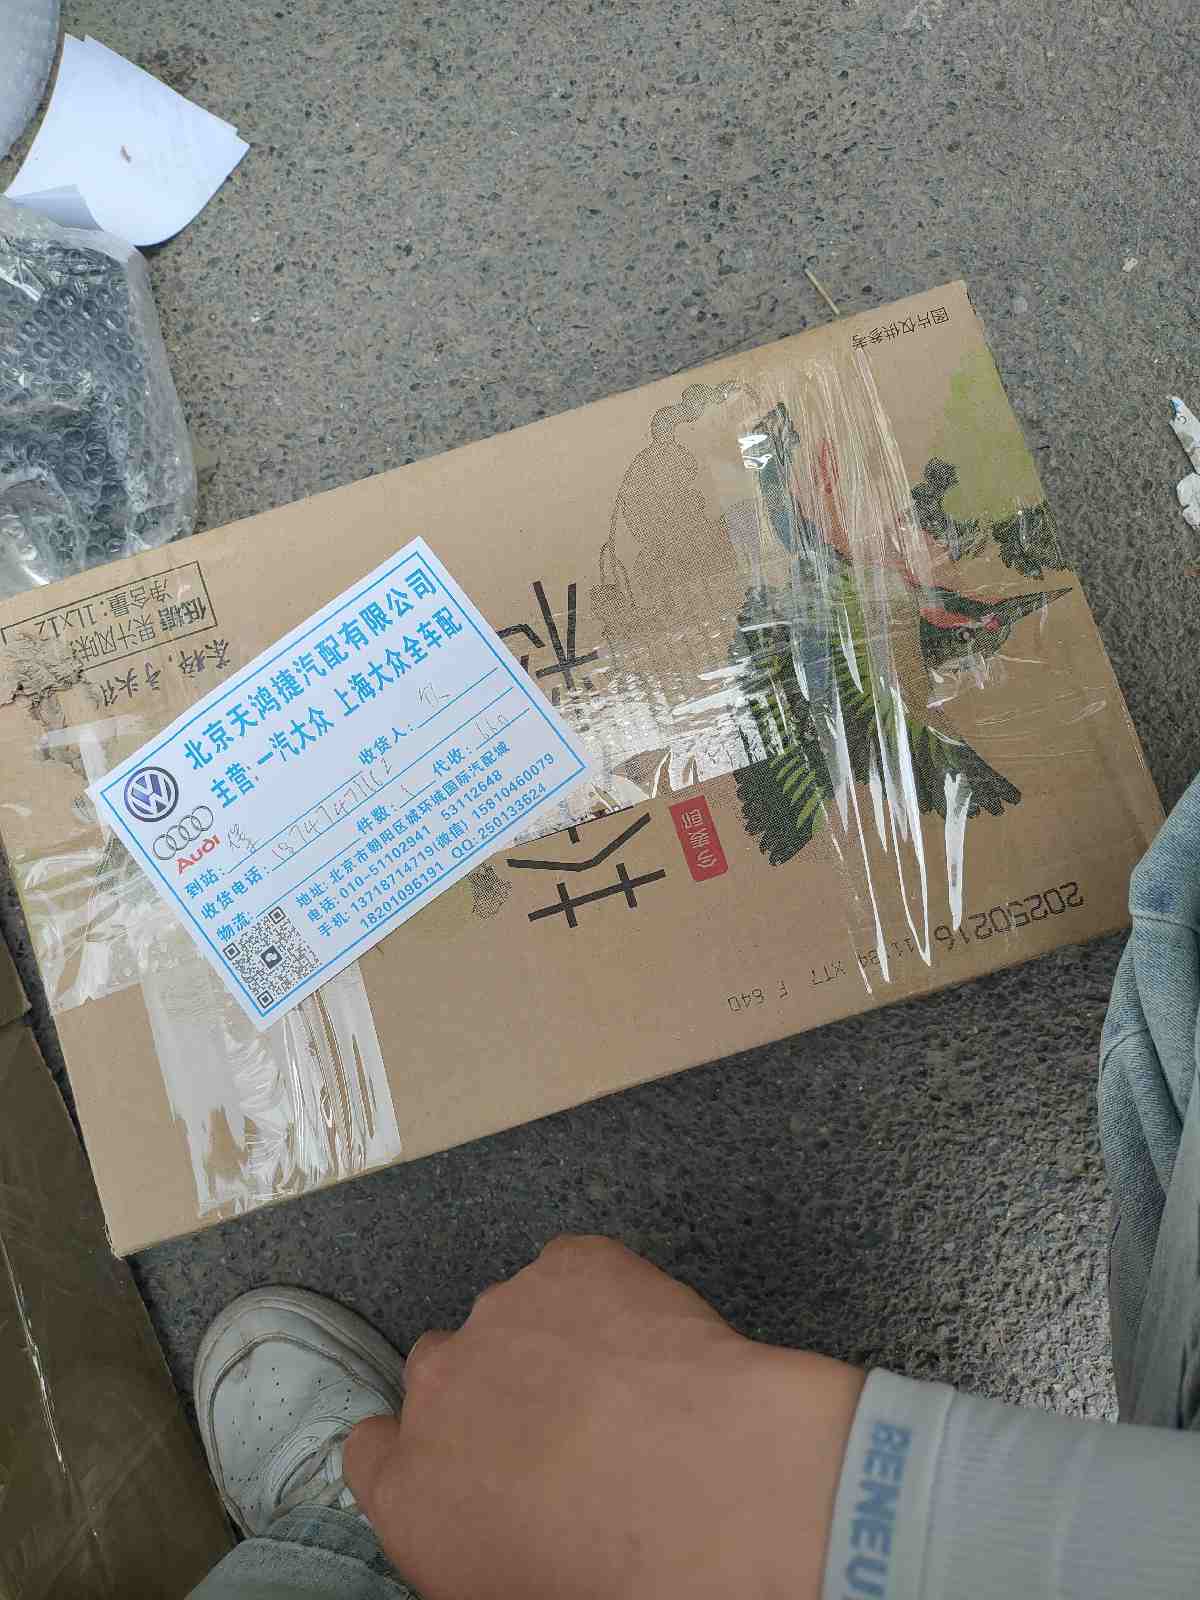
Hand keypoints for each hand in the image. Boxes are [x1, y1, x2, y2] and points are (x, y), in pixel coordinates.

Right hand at [345, 1235, 863, 1599]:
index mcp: (411, 1488)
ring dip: (555, 1344)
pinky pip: (577, 1270)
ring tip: (624, 1393)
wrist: (706, 1494)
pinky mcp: (572, 1264)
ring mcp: (505, 1313)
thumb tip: (499, 1529)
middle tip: (563, 1431)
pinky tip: (647, 1344)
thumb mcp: (506, 1594)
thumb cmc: (615, 1570)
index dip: (423, 1451)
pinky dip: (605, 1296)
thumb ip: (472, 1545)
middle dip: (492, 1391)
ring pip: (517, 1316)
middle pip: (443, 1370)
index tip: (467, 1458)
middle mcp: (439, 1387)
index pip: (374, 1453)